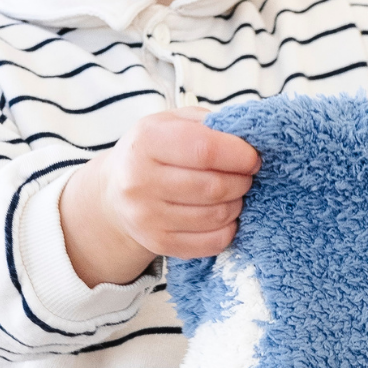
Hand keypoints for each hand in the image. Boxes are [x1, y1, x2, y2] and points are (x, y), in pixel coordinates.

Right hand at [59, 106, 260, 283]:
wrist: (115, 194)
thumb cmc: (154, 152)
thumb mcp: (172, 123)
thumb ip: (210, 125)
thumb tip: (251, 138)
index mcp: (146, 142)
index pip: (205, 150)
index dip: (239, 155)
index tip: (252, 157)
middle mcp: (141, 181)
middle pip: (214, 186)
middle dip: (242, 181)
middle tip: (244, 176)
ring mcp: (148, 217)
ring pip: (217, 215)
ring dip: (236, 204)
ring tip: (232, 193)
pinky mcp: (159, 244)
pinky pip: (213, 242)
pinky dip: (229, 229)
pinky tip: (223, 216)